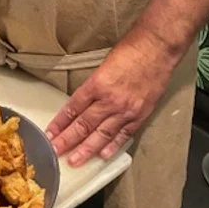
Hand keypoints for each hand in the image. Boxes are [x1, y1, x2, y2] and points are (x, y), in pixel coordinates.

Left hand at [46, 29, 175, 167]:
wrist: (157, 47)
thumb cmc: (132, 47)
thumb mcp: (106, 61)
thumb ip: (96, 82)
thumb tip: (86, 98)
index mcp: (98, 82)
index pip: (74, 107)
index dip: (61, 121)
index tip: (51, 132)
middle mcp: (110, 99)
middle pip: (84, 124)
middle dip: (68, 140)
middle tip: (55, 151)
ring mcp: (126, 109)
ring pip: (102, 134)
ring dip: (86, 149)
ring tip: (74, 160)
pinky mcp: (140, 114)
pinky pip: (123, 134)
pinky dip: (112, 146)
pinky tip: (102, 155)